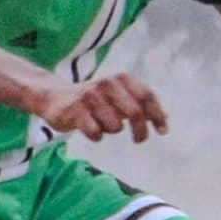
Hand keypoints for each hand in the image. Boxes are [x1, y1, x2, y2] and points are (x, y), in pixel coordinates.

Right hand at [29, 71, 167, 144]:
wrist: (55, 97)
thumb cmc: (93, 100)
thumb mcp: (118, 97)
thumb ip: (140, 106)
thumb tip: (165, 121)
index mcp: (121, 78)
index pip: (146, 96)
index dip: (158, 115)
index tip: (163, 131)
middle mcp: (107, 84)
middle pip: (135, 113)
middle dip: (140, 131)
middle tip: (139, 140)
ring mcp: (90, 97)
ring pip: (115, 126)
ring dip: (111, 130)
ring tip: (101, 124)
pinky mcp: (74, 110)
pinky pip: (96, 133)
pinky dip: (96, 136)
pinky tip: (90, 130)